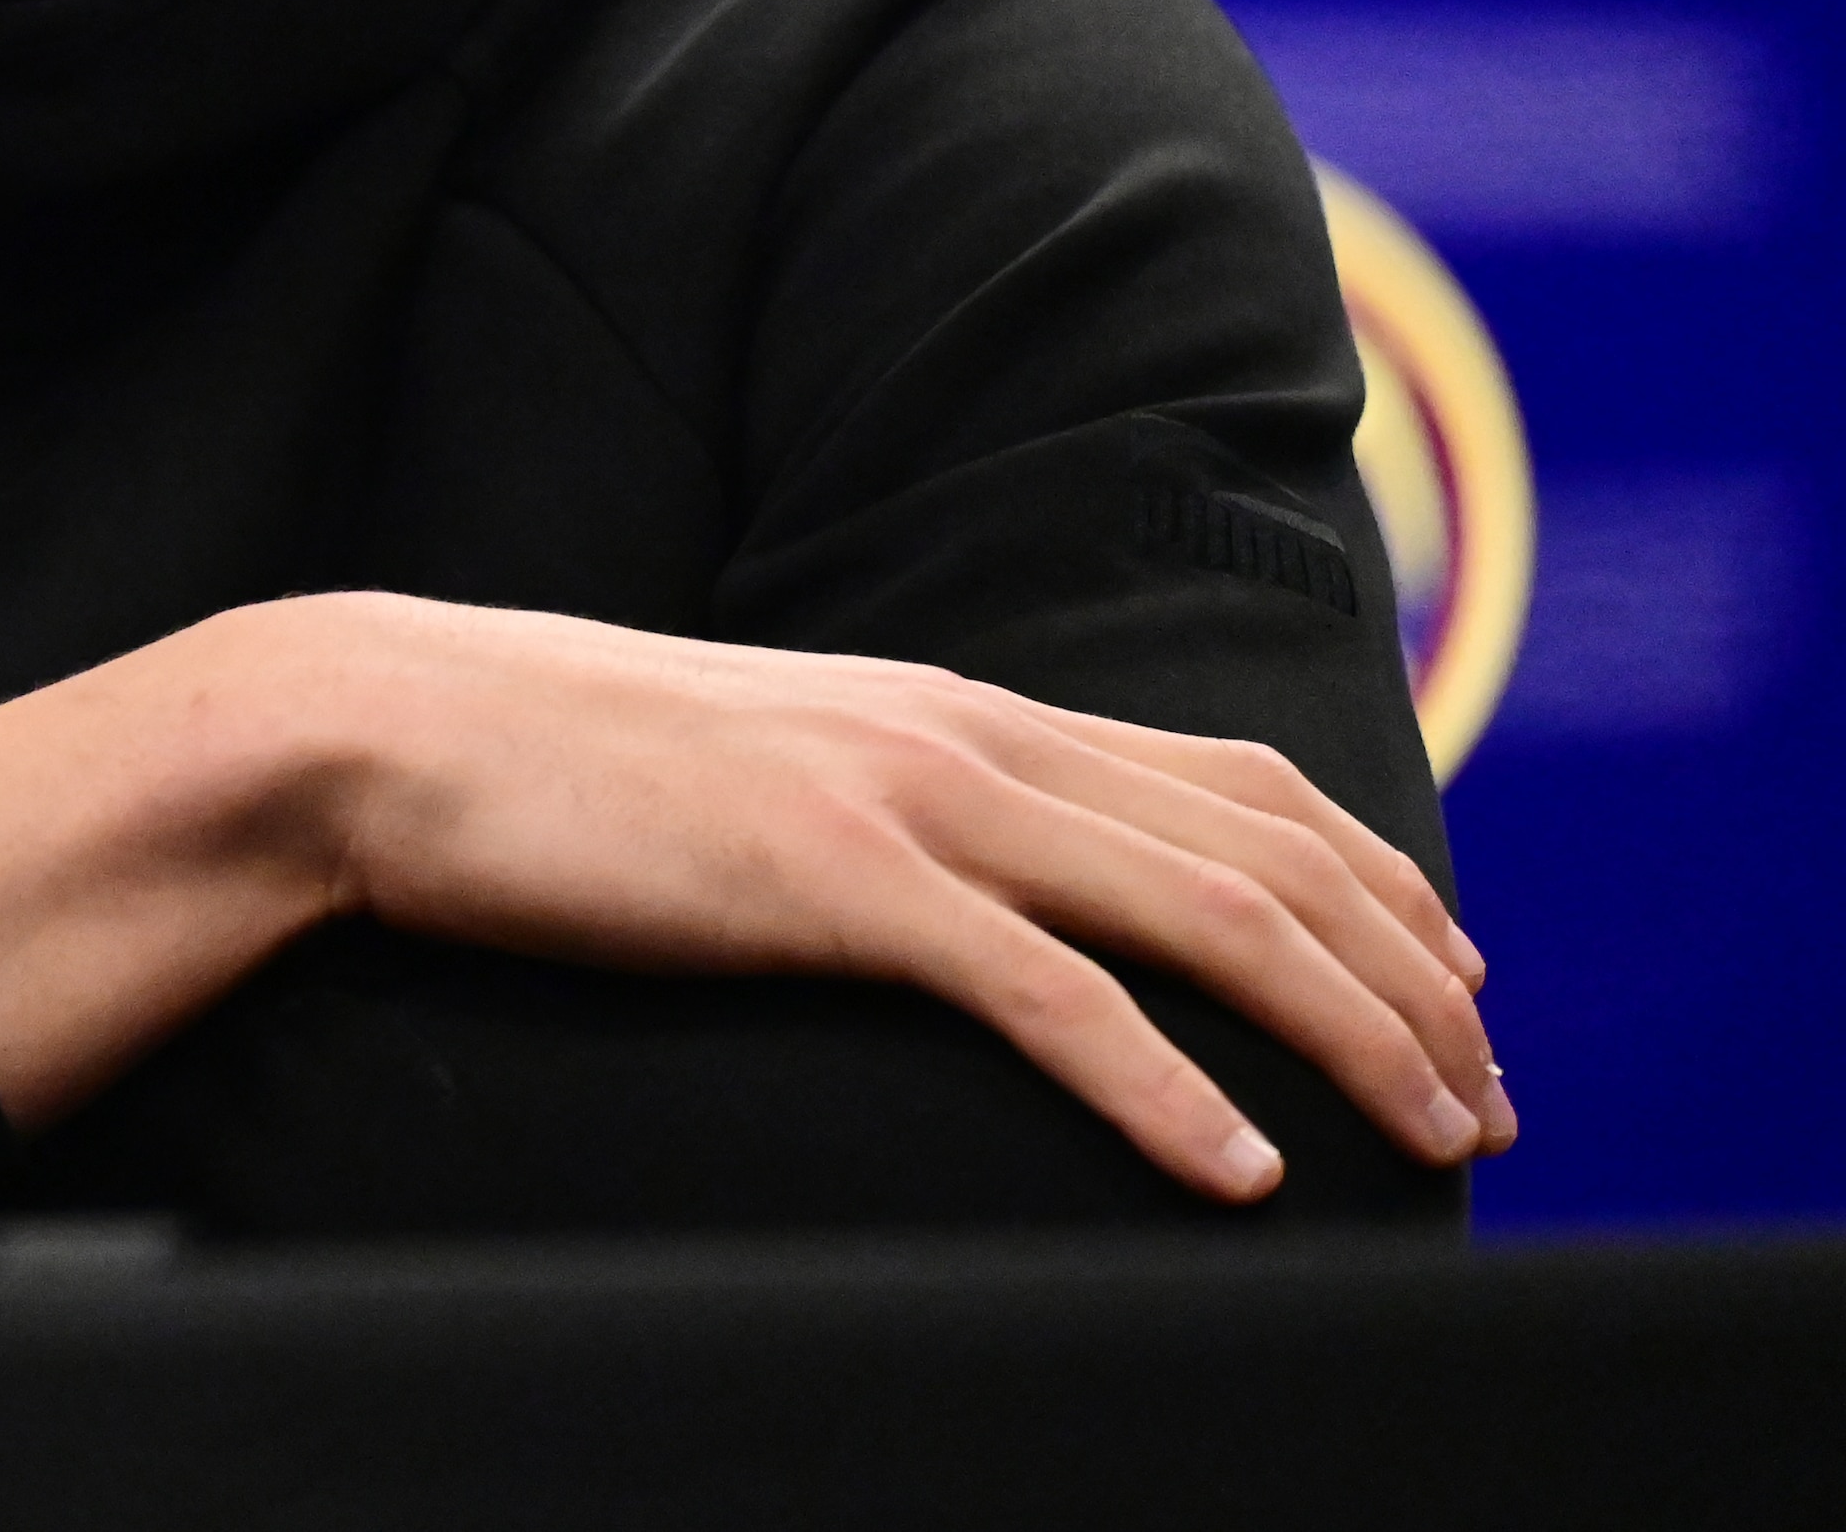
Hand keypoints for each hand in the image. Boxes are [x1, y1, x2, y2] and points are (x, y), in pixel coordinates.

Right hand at [0, 592, 1504, 1203]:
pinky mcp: (832, 881)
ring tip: (1433, 1132)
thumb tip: (947, 878)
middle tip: (1487, 1090)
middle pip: (1259, 845)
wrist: (386, 732)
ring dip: (1346, 1032)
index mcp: (941, 702)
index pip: (1222, 778)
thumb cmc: (544, 772)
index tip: (1449, 977)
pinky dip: (1168, 1089)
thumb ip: (867, 795)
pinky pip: (1049, 996)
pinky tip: (1238, 1170)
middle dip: (1408, 973)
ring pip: (1198, 910)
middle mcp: (956, 730)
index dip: (1369, 877)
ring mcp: (900, 797)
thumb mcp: (751, 762)